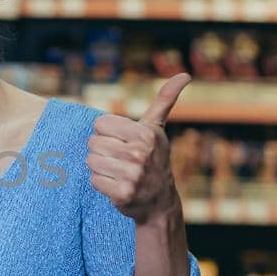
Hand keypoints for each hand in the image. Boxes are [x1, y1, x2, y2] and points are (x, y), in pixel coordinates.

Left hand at [87, 74, 190, 224]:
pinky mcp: (122, 193)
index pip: (100, 123)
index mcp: (146, 133)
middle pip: (93, 142)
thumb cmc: (154, 158)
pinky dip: (101, 183)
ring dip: (100, 167)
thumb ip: (164, 100)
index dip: (107, 132)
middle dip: (102, 151)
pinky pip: (93, 180)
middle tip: (120, 159)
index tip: (122, 141)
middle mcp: (140, 153)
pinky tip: (116, 185)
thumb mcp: (157, 128)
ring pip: (91, 161)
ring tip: (117, 171)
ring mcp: (132, 174)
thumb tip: (185, 75)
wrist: (160, 200)